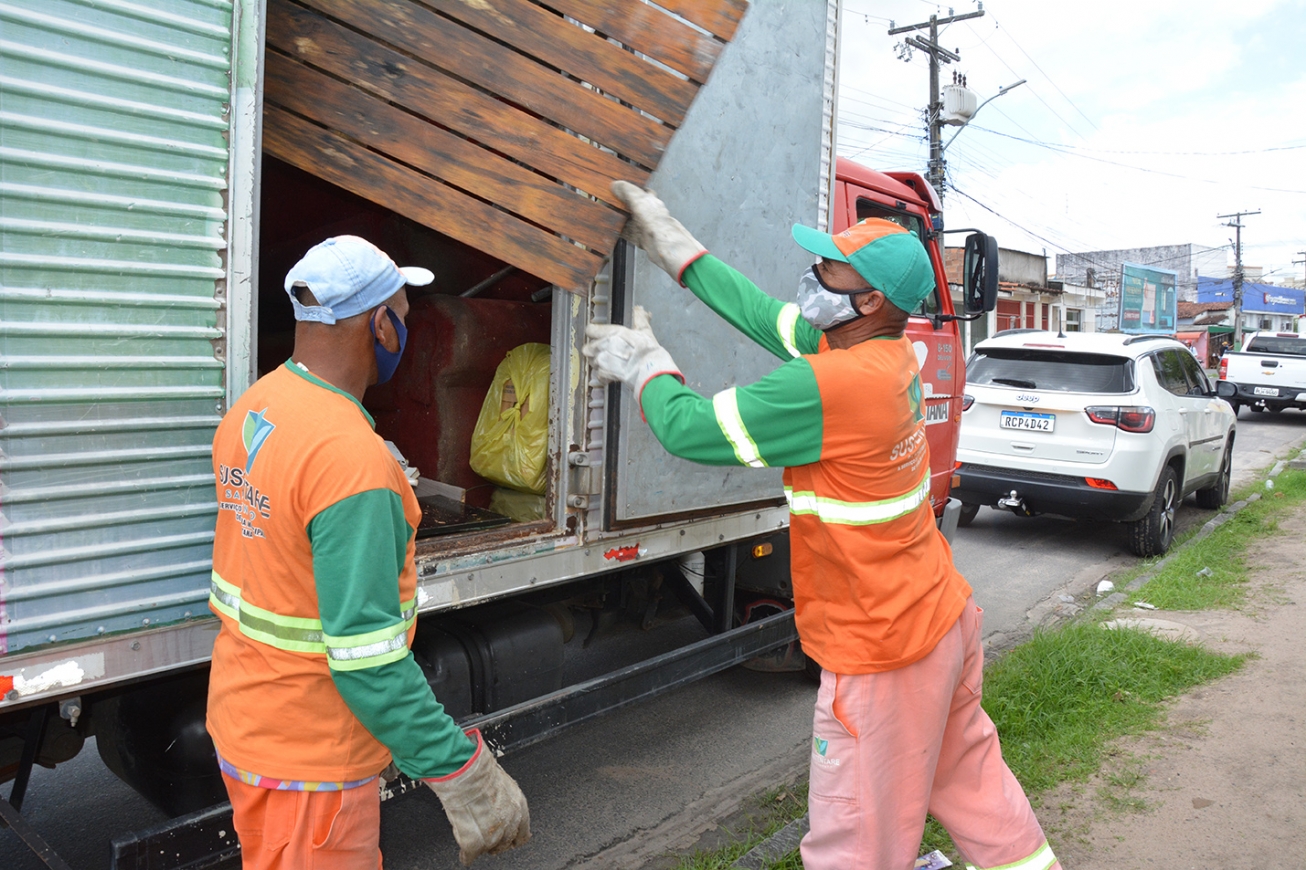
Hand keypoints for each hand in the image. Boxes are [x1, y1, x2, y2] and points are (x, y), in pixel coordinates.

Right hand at [425, 731, 529, 865]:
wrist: (465, 772)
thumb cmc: (478, 770)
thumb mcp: (500, 782)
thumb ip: (503, 798)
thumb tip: (497, 803)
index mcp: (519, 804)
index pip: (523, 831)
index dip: (515, 837)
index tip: (512, 841)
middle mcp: (510, 820)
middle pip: (506, 842)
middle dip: (497, 843)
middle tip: (489, 841)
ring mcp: (494, 834)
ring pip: (489, 849)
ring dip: (482, 847)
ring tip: (474, 843)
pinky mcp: (476, 842)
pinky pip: (471, 855)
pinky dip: (467, 856)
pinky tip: (465, 854)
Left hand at [583, 306, 682, 404]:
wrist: (650, 372)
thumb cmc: (648, 353)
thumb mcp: (645, 331)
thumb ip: (639, 319)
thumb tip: (639, 310)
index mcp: (611, 333)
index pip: (590, 330)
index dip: (594, 332)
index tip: (597, 334)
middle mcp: (603, 347)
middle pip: (588, 348)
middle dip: (594, 350)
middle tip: (606, 351)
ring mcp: (602, 362)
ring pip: (592, 361)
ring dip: (598, 362)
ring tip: (611, 362)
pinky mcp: (604, 375)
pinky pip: (598, 374)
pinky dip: (604, 375)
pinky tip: (613, 373)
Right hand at [611, 181, 706, 282]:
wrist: (666, 246)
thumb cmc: (659, 223)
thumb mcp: (640, 200)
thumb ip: (628, 191)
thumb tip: (616, 184)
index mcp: (651, 201)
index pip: (640, 192)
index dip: (629, 189)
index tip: (617, 188)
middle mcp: (649, 214)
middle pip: (634, 206)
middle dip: (623, 204)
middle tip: (610, 202)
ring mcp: (645, 227)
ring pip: (630, 220)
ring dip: (620, 218)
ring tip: (608, 214)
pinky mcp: (642, 239)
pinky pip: (629, 234)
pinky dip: (620, 231)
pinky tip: (613, 230)